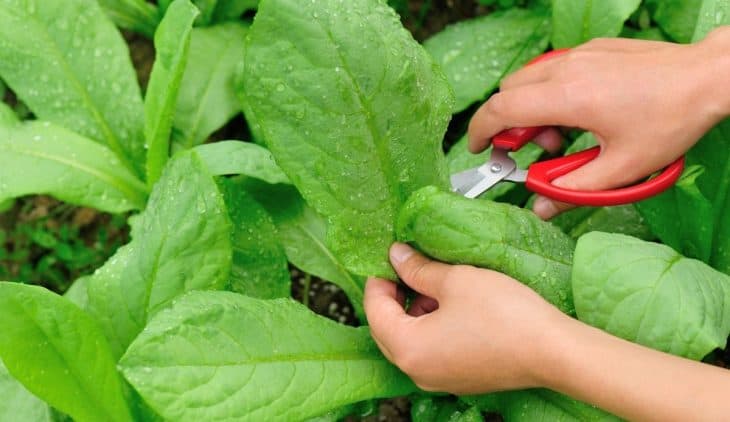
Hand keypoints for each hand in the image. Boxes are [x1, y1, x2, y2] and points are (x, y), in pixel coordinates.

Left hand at [364, 243, 566, 393]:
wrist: (553, 351)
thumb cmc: (505, 316)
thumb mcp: (455, 280)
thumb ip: (418, 269)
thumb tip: (397, 256)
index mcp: (408, 349)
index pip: (374, 311)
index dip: (378, 279)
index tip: (387, 258)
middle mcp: (418, 372)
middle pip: (387, 330)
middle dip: (392, 297)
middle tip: (404, 267)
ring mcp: (439, 380)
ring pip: (410, 341)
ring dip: (413, 311)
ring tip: (431, 282)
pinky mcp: (460, 378)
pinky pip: (431, 351)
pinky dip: (431, 327)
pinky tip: (449, 304)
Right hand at [468, 30, 729, 218]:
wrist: (708, 77)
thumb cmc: (670, 120)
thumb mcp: (621, 168)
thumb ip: (572, 190)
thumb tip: (541, 206)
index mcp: (567, 97)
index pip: (500, 110)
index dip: (479, 131)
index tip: (478, 149)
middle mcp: (566, 69)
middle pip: (508, 92)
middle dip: (509, 124)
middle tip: (533, 149)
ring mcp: (579, 54)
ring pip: (529, 78)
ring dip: (531, 108)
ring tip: (562, 134)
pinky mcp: (593, 49)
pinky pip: (553, 70)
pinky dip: (550, 93)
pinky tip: (581, 113)